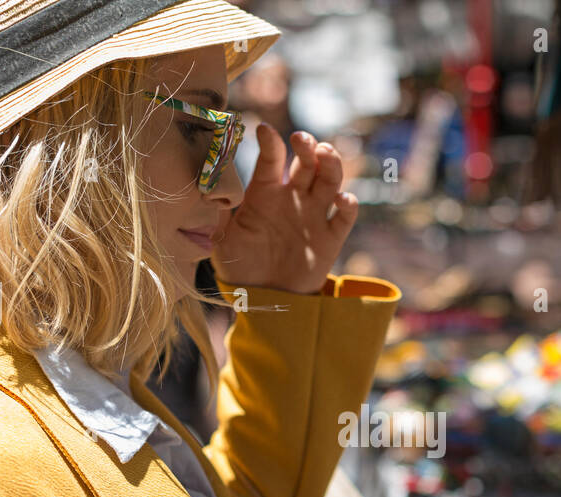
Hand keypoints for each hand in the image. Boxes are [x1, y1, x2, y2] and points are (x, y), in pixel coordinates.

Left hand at [211, 124, 357, 294]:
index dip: (270, 143)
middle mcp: (292, 198)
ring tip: (325, 153)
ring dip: (331, 163)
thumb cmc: (241, 268)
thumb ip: (220, 219)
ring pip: (329, 179)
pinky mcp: (331, 237)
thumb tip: (211, 193)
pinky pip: (345, 216)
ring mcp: (314, 215)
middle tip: (302, 139)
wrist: (265, 300)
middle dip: (307, 146)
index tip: (264, 130)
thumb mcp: (223, 244)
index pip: (271, 160)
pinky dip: (349, 204)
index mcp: (265, 193)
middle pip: (306, 162)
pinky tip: (342, 199)